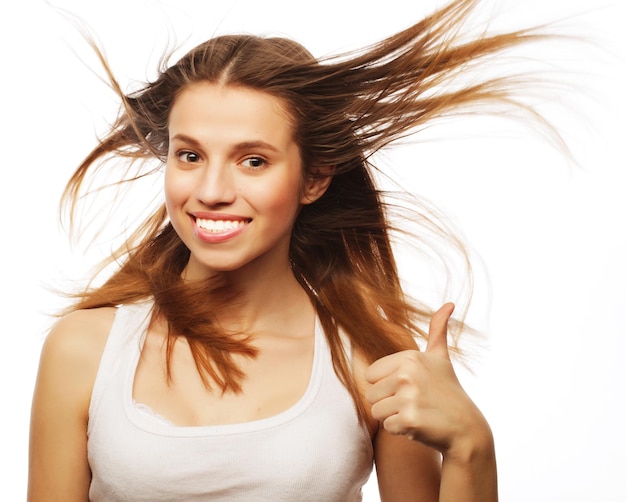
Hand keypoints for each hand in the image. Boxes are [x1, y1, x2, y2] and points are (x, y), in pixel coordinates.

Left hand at [364, 303, 489, 456]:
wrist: (467, 428)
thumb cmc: (448, 391)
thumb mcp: (441, 358)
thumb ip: (437, 330)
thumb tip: (448, 304)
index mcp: (409, 357)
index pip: (370, 375)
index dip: (386, 384)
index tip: (409, 387)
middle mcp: (408, 374)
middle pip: (370, 394)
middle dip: (388, 402)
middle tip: (414, 403)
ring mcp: (409, 397)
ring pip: (376, 411)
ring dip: (393, 417)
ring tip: (416, 413)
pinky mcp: (410, 420)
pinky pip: (387, 427)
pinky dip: (401, 430)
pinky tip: (419, 425)